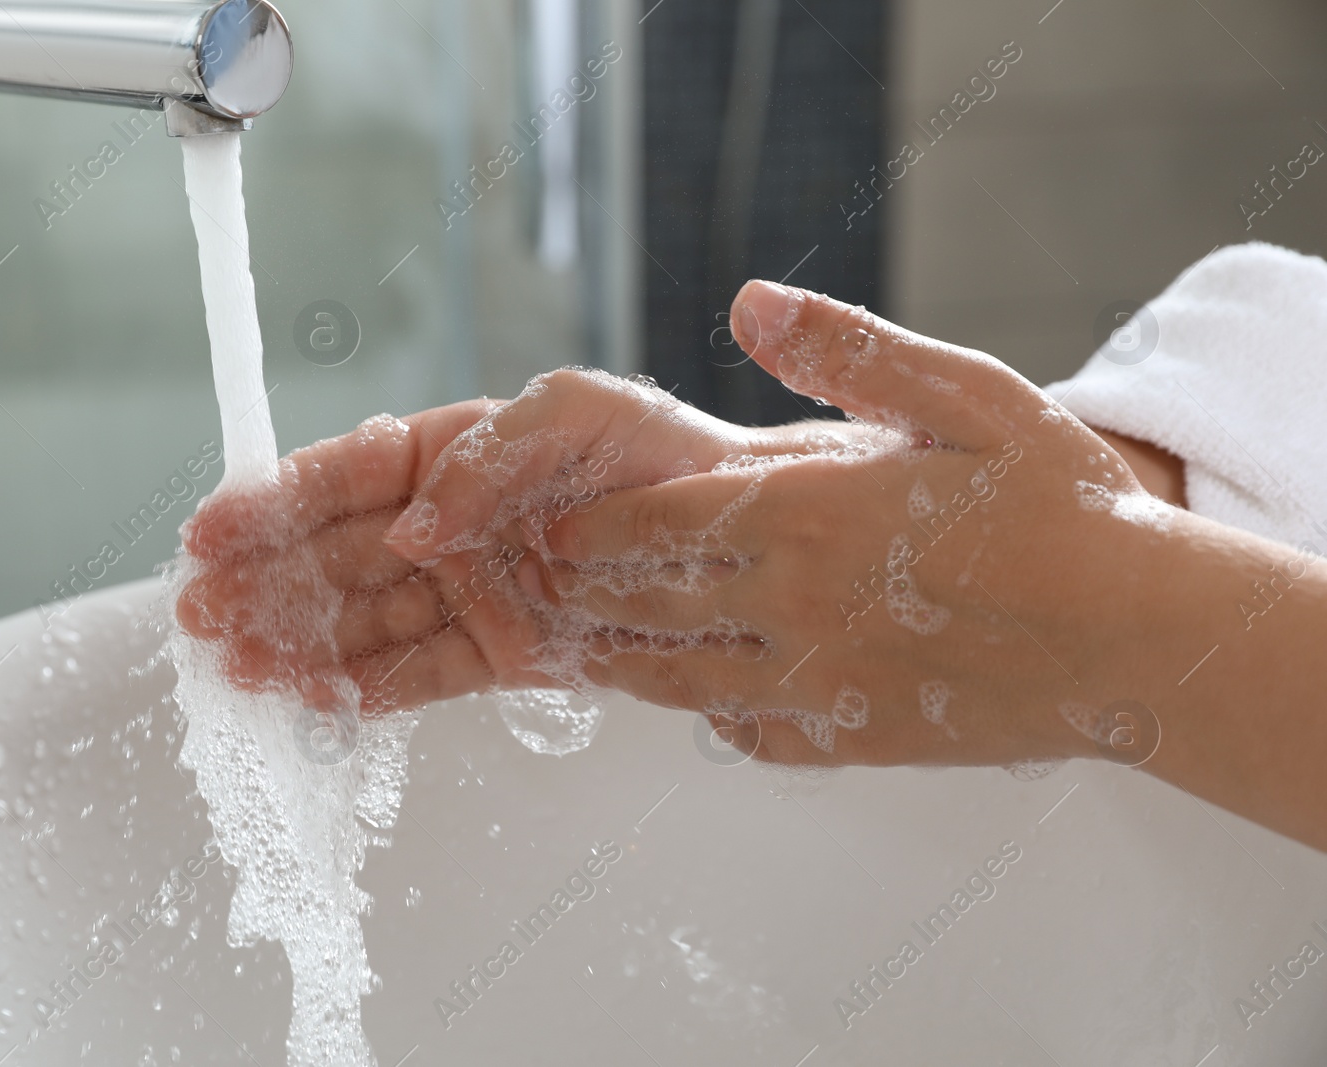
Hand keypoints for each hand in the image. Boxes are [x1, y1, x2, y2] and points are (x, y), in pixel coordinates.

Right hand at [175, 371, 829, 711]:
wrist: (737, 538)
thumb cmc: (663, 454)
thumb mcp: (578, 411)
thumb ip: (488, 456)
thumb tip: (415, 526)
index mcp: (455, 454)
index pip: (346, 476)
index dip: (276, 500)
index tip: (215, 525)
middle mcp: (450, 525)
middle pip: (336, 554)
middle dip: (266, 581)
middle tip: (202, 610)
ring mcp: (469, 593)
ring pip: (364, 620)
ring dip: (299, 642)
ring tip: (241, 665)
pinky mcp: (500, 653)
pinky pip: (418, 674)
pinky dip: (365, 688)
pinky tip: (312, 698)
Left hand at [385, 282, 1178, 768]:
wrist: (1140, 640)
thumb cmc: (1061, 504)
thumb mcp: (966, 394)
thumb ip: (848, 351)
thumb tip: (747, 301)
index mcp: (803, 516)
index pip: (655, 524)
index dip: (592, 529)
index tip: (552, 530)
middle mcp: (788, 607)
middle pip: (646, 604)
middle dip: (587, 592)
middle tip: (543, 586)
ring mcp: (814, 683)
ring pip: (679, 678)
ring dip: (622, 660)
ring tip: (585, 648)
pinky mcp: (851, 739)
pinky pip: (751, 733)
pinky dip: (713, 716)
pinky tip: (701, 703)